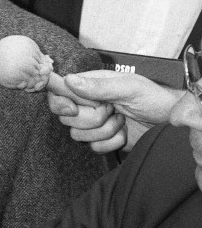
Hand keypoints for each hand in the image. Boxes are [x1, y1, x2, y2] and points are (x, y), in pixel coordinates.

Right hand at [53, 70, 181, 151]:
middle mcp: (87, 105)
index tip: (73, 108)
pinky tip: (124, 133)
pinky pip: (93, 147)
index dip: (60, 102)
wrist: (171, 121)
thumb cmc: (154, 98)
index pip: (58, 92)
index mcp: (89, 86)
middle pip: (65, 118)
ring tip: (121, 120)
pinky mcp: (102, 140)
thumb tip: (68, 80)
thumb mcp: (128, 87)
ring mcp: (93, 124)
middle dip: (91, 118)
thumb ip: (98, 86)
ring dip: (104, 130)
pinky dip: (112, 143)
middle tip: (112, 109)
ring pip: (77, 134)